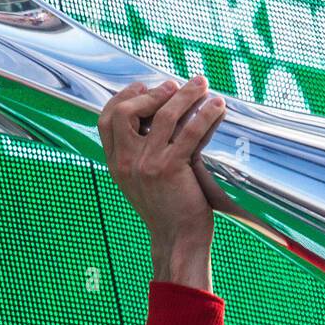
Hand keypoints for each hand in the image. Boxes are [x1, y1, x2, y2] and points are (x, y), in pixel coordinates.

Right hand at [97, 76, 226, 288]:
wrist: (178, 239)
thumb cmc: (167, 208)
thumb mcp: (142, 180)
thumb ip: (140, 153)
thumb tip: (157, 116)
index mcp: (116, 164)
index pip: (106, 119)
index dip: (124, 96)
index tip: (145, 87)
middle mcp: (126, 162)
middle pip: (127, 110)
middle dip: (152, 92)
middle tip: (174, 85)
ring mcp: (147, 164)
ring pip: (163, 115)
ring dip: (185, 94)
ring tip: (201, 84)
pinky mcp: (170, 169)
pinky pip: (190, 131)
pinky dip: (206, 114)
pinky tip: (218, 106)